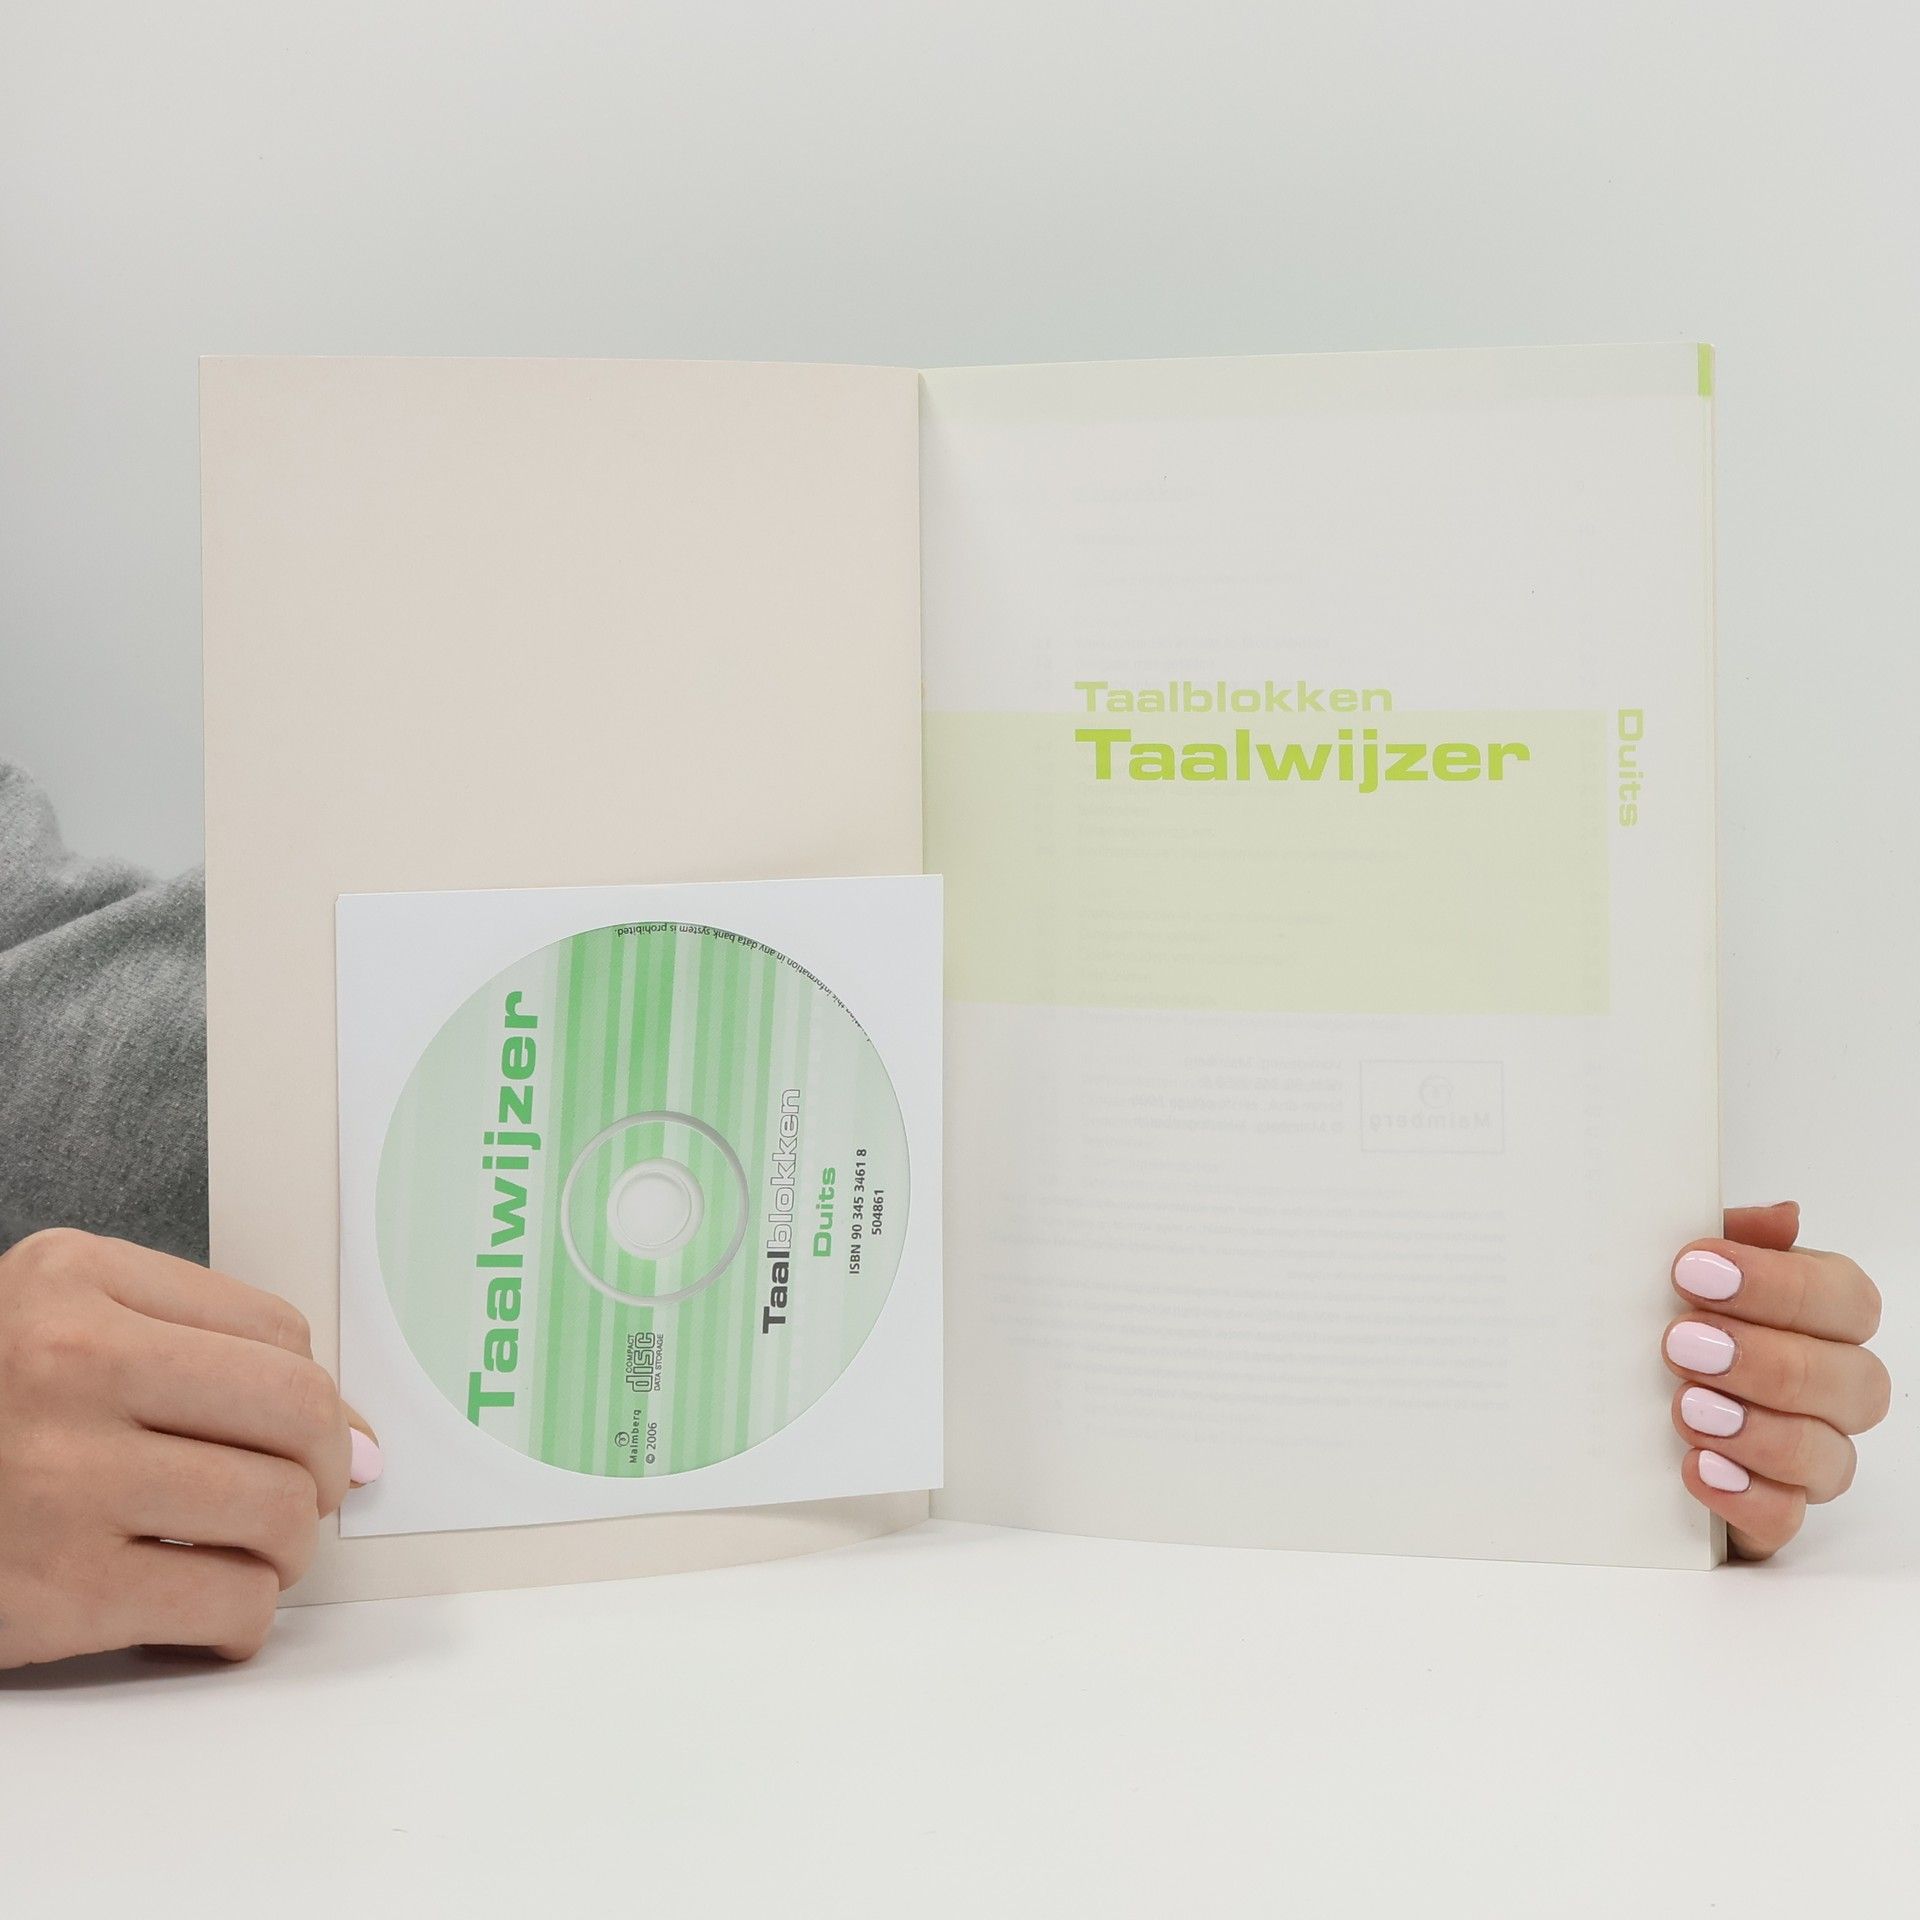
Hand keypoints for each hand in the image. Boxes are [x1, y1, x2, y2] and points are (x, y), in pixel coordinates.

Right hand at [0, 1228, 379, 1668]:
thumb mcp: (58, 1328)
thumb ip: (197, 1350)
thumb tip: (355, 1437)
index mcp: (72, 1282)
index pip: (277, 1331)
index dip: (317, 1395)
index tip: (319, 1433)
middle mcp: (69, 1365)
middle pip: (295, 1410)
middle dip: (325, 1467)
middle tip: (306, 1495)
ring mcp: (60, 1479)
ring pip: (276, 1510)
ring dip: (290, 1547)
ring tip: (253, 1554)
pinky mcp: (54, 1592)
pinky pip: (228, 1603)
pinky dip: (243, 1618)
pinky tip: (210, 1611)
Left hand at [1665, 1202, 1888, 1559]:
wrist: (1608, 1405)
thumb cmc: (1663, 1317)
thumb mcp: (1682, 1269)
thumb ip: (1730, 1237)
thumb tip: (1783, 1218)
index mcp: (1818, 1316)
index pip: (1845, 1299)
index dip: (1779, 1286)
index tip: (1693, 1270)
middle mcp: (1829, 1388)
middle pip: (1853, 1381)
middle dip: (1768, 1361)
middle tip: (1682, 1344)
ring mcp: (1806, 1456)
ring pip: (1829, 1456)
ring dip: (1759, 1431)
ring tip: (1687, 1408)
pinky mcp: (1769, 1511)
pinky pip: (1785, 1519)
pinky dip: (1745, 1497)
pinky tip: (1698, 1469)